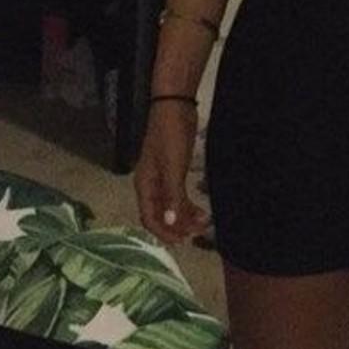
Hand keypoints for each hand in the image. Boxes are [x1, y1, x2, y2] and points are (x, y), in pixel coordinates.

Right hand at [133, 101, 210, 244]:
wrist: (174, 107)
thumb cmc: (171, 136)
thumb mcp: (173, 168)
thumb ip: (171, 196)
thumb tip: (169, 223)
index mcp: (145, 185)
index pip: (149, 218)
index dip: (164, 232)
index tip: (183, 241)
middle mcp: (150, 185)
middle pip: (160, 215)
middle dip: (177, 226)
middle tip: (198, 232)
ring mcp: (161, 178)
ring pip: (170, 206)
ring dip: (184, 216)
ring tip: (204, 221)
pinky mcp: (172, 170)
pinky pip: (177, 195)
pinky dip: (187, 204)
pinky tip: (200, 209)